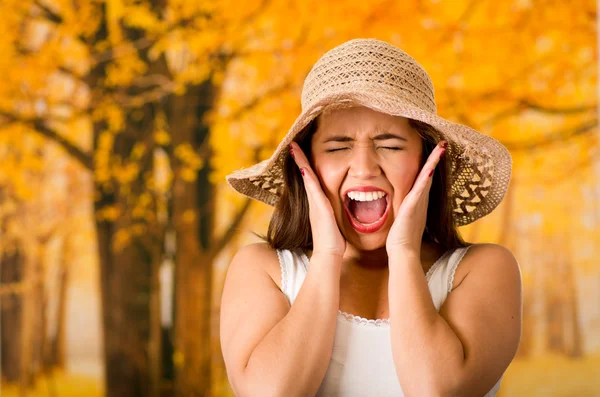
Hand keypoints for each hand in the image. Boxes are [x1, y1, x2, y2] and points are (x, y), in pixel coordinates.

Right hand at [289, 142, 346, 258]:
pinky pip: (310, 181)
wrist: (329, 252)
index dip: (305, 167)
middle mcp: (313, 199)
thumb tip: (341, 211)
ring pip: (306, 175)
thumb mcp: (333, 222)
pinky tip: (301, 159)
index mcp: (318, 202)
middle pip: (305, 174)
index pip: (311, 180)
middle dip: (299, 159)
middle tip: (293, 144)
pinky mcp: (318, 202)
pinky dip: (305, 169)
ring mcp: (314, 200)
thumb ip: (333, 214)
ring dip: (300, 160)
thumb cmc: (333, 240)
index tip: (300, 154)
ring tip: (293, 146)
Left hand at [385, 141, 447, 255]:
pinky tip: (429, 169)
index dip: (430, 164)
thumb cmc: (402, 238)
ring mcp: (418, 203)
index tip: (436, 151)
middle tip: (443, 144)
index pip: (425, 178)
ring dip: (433, 163)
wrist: (403, 252)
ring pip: (427, 179)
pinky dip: (424, 179)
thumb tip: (405, 205)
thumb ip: (407, 209)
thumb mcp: (405, 218)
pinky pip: (419, 191)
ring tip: (440, 148)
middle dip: (436, 158)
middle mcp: (421, 200)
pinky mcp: (412, 208)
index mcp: (418, 201)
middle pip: (430, 174)